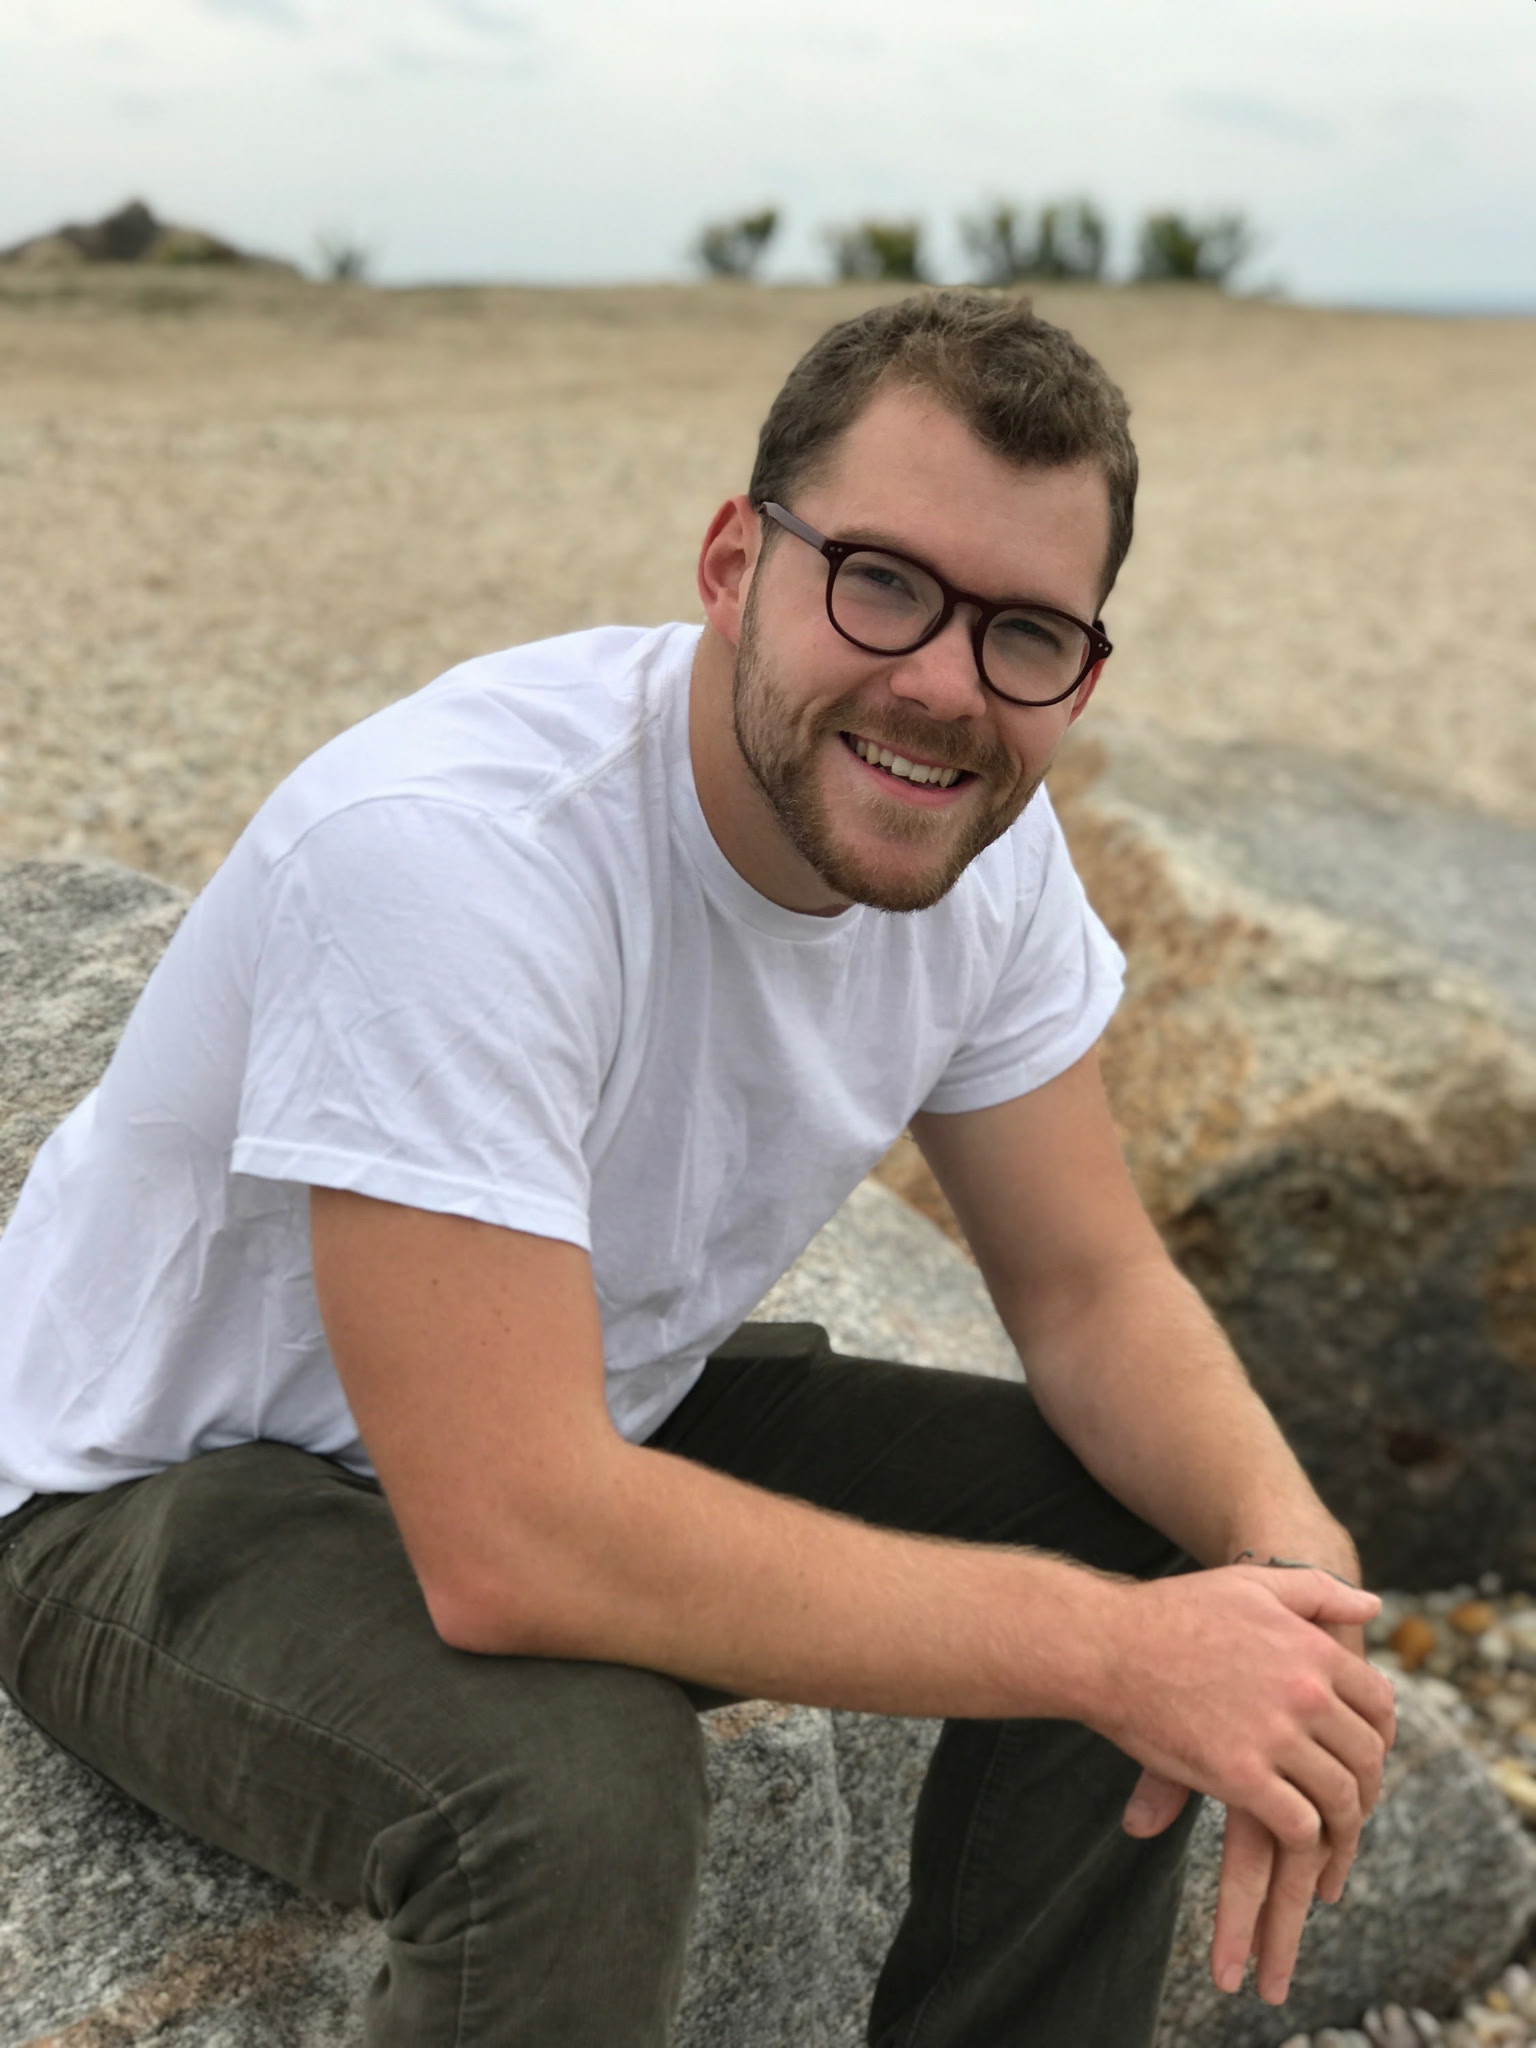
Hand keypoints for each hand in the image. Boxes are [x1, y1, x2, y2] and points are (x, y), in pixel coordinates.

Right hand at [1114, 1577, 1394, 2005]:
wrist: (1108, 1645)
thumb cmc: (1174, 1611)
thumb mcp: (1253, 1583)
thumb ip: (1319, 1592)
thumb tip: (1375, 1607)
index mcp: (1312, 1648)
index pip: (1378, 1703)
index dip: (1381, 1736)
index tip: (1366, 1757)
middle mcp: (1305, 1692)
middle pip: (1366, 1756)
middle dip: (1368, 1789)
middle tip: (1354, 1811)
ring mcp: (1275, 1735)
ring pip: (1340, 1798)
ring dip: (1343, 1829)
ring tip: (1331, 1845)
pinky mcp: (1241, 1776)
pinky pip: (1300, 1826)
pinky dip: (1308, 1845)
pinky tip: (1297, 1849)